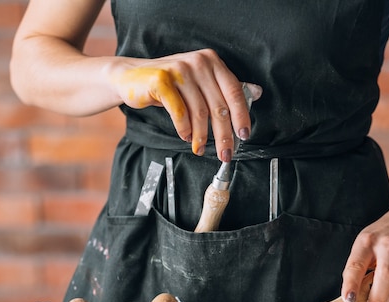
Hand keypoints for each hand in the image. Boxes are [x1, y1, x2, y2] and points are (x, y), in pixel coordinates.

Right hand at [108, 48, 261, 160]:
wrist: (131, 77)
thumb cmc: (171, 84)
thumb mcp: (201, 83)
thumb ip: (226, 89)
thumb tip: (257, 93)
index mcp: (212, 62)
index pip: (234, 92)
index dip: (242, 116)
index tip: (244, 136)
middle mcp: (198, 62)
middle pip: (218, 106)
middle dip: (223, 135)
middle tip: (225, 153)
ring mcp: (179, 70)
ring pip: (199, 112)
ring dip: (202, 136)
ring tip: (200, 148)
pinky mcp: (161, 80)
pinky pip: (179, 113)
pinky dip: (184, 129)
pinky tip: (185, 137)